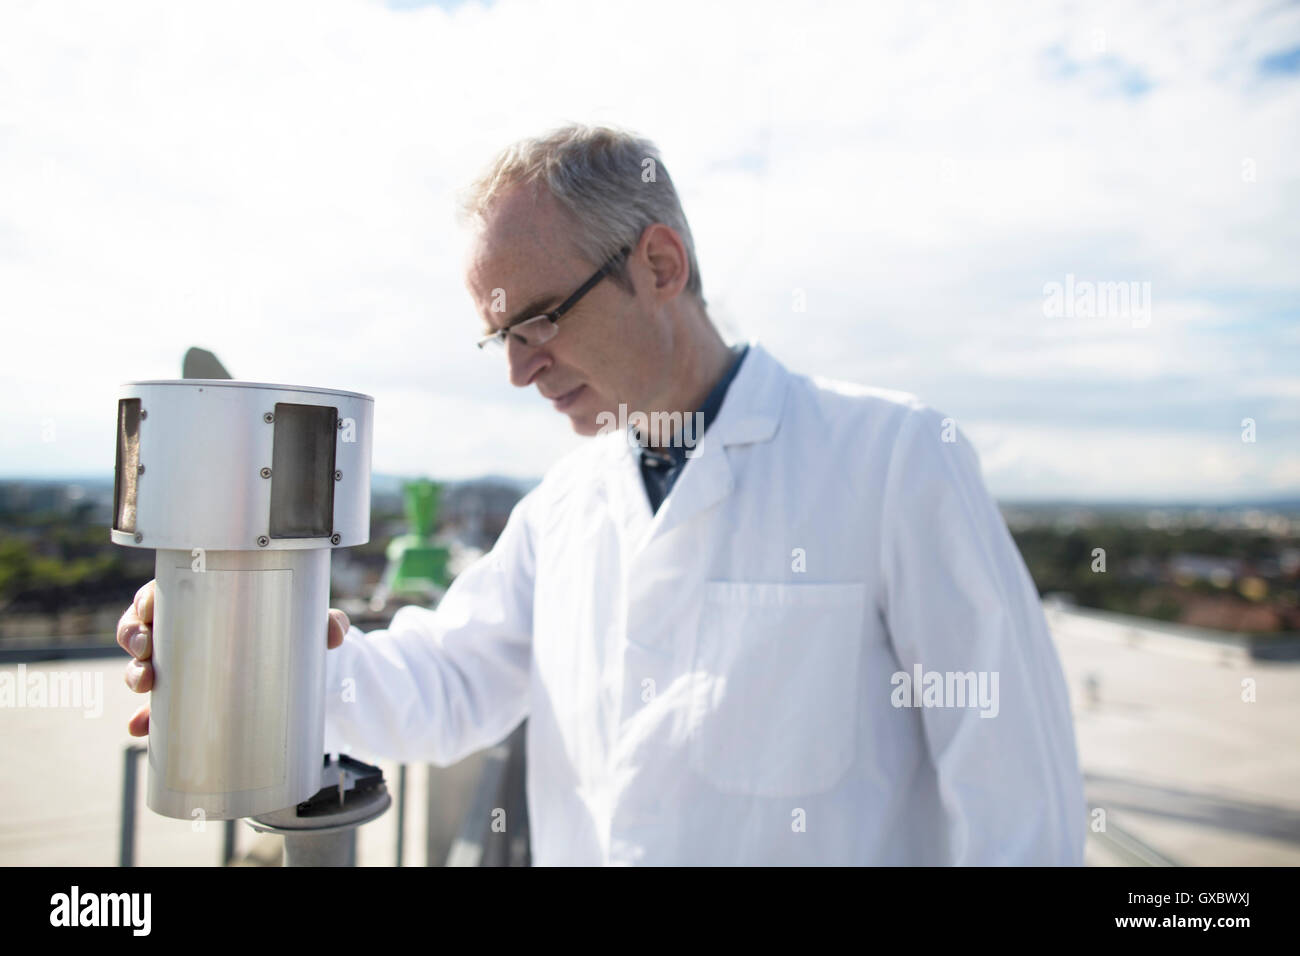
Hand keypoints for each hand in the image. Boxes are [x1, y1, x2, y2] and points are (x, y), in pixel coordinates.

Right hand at [115, 579, 350, 736]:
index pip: (163, 591)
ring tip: (144, 686)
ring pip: (143, 665)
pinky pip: (156, 709)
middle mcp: (186, 628)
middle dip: (133, 638)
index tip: (148, 612)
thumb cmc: (294, 630)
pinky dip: (144, 719)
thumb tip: (335, 632)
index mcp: (205, 598)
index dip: (146, 601)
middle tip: (145, 652)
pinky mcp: (185, 697)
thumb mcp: (310, 623)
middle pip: (143, 626)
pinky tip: (140, 729)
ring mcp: (181, 664)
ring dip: (133, 675)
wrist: (300, 667)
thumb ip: (327, 622)